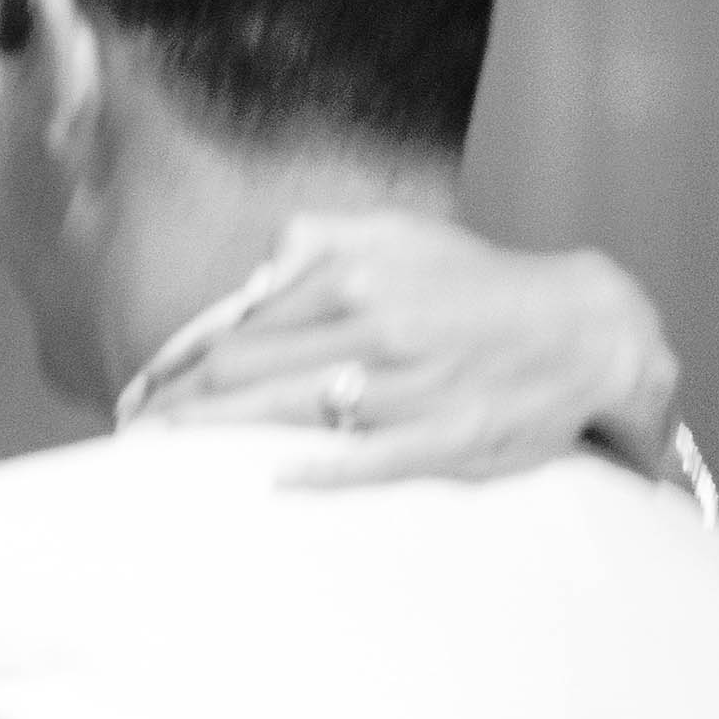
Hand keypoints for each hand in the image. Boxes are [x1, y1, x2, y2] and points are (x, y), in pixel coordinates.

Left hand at [136, 210, 680, 486]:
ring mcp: (412, 384)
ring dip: (215, 439)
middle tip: (129, 440)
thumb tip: (243, 289)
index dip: (173, 369)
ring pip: (288, 412)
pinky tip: (269, 482)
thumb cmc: (474, 287)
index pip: (234, 329)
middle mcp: (375, 325)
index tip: (131, 399)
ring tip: (159, 464)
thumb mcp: (393, 236)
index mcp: (354, 275)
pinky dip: (316, 470)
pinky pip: (370, 459)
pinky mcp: (450, 436)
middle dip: (175, 409)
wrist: (589, 328)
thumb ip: (309, 248)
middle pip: (242, 371)